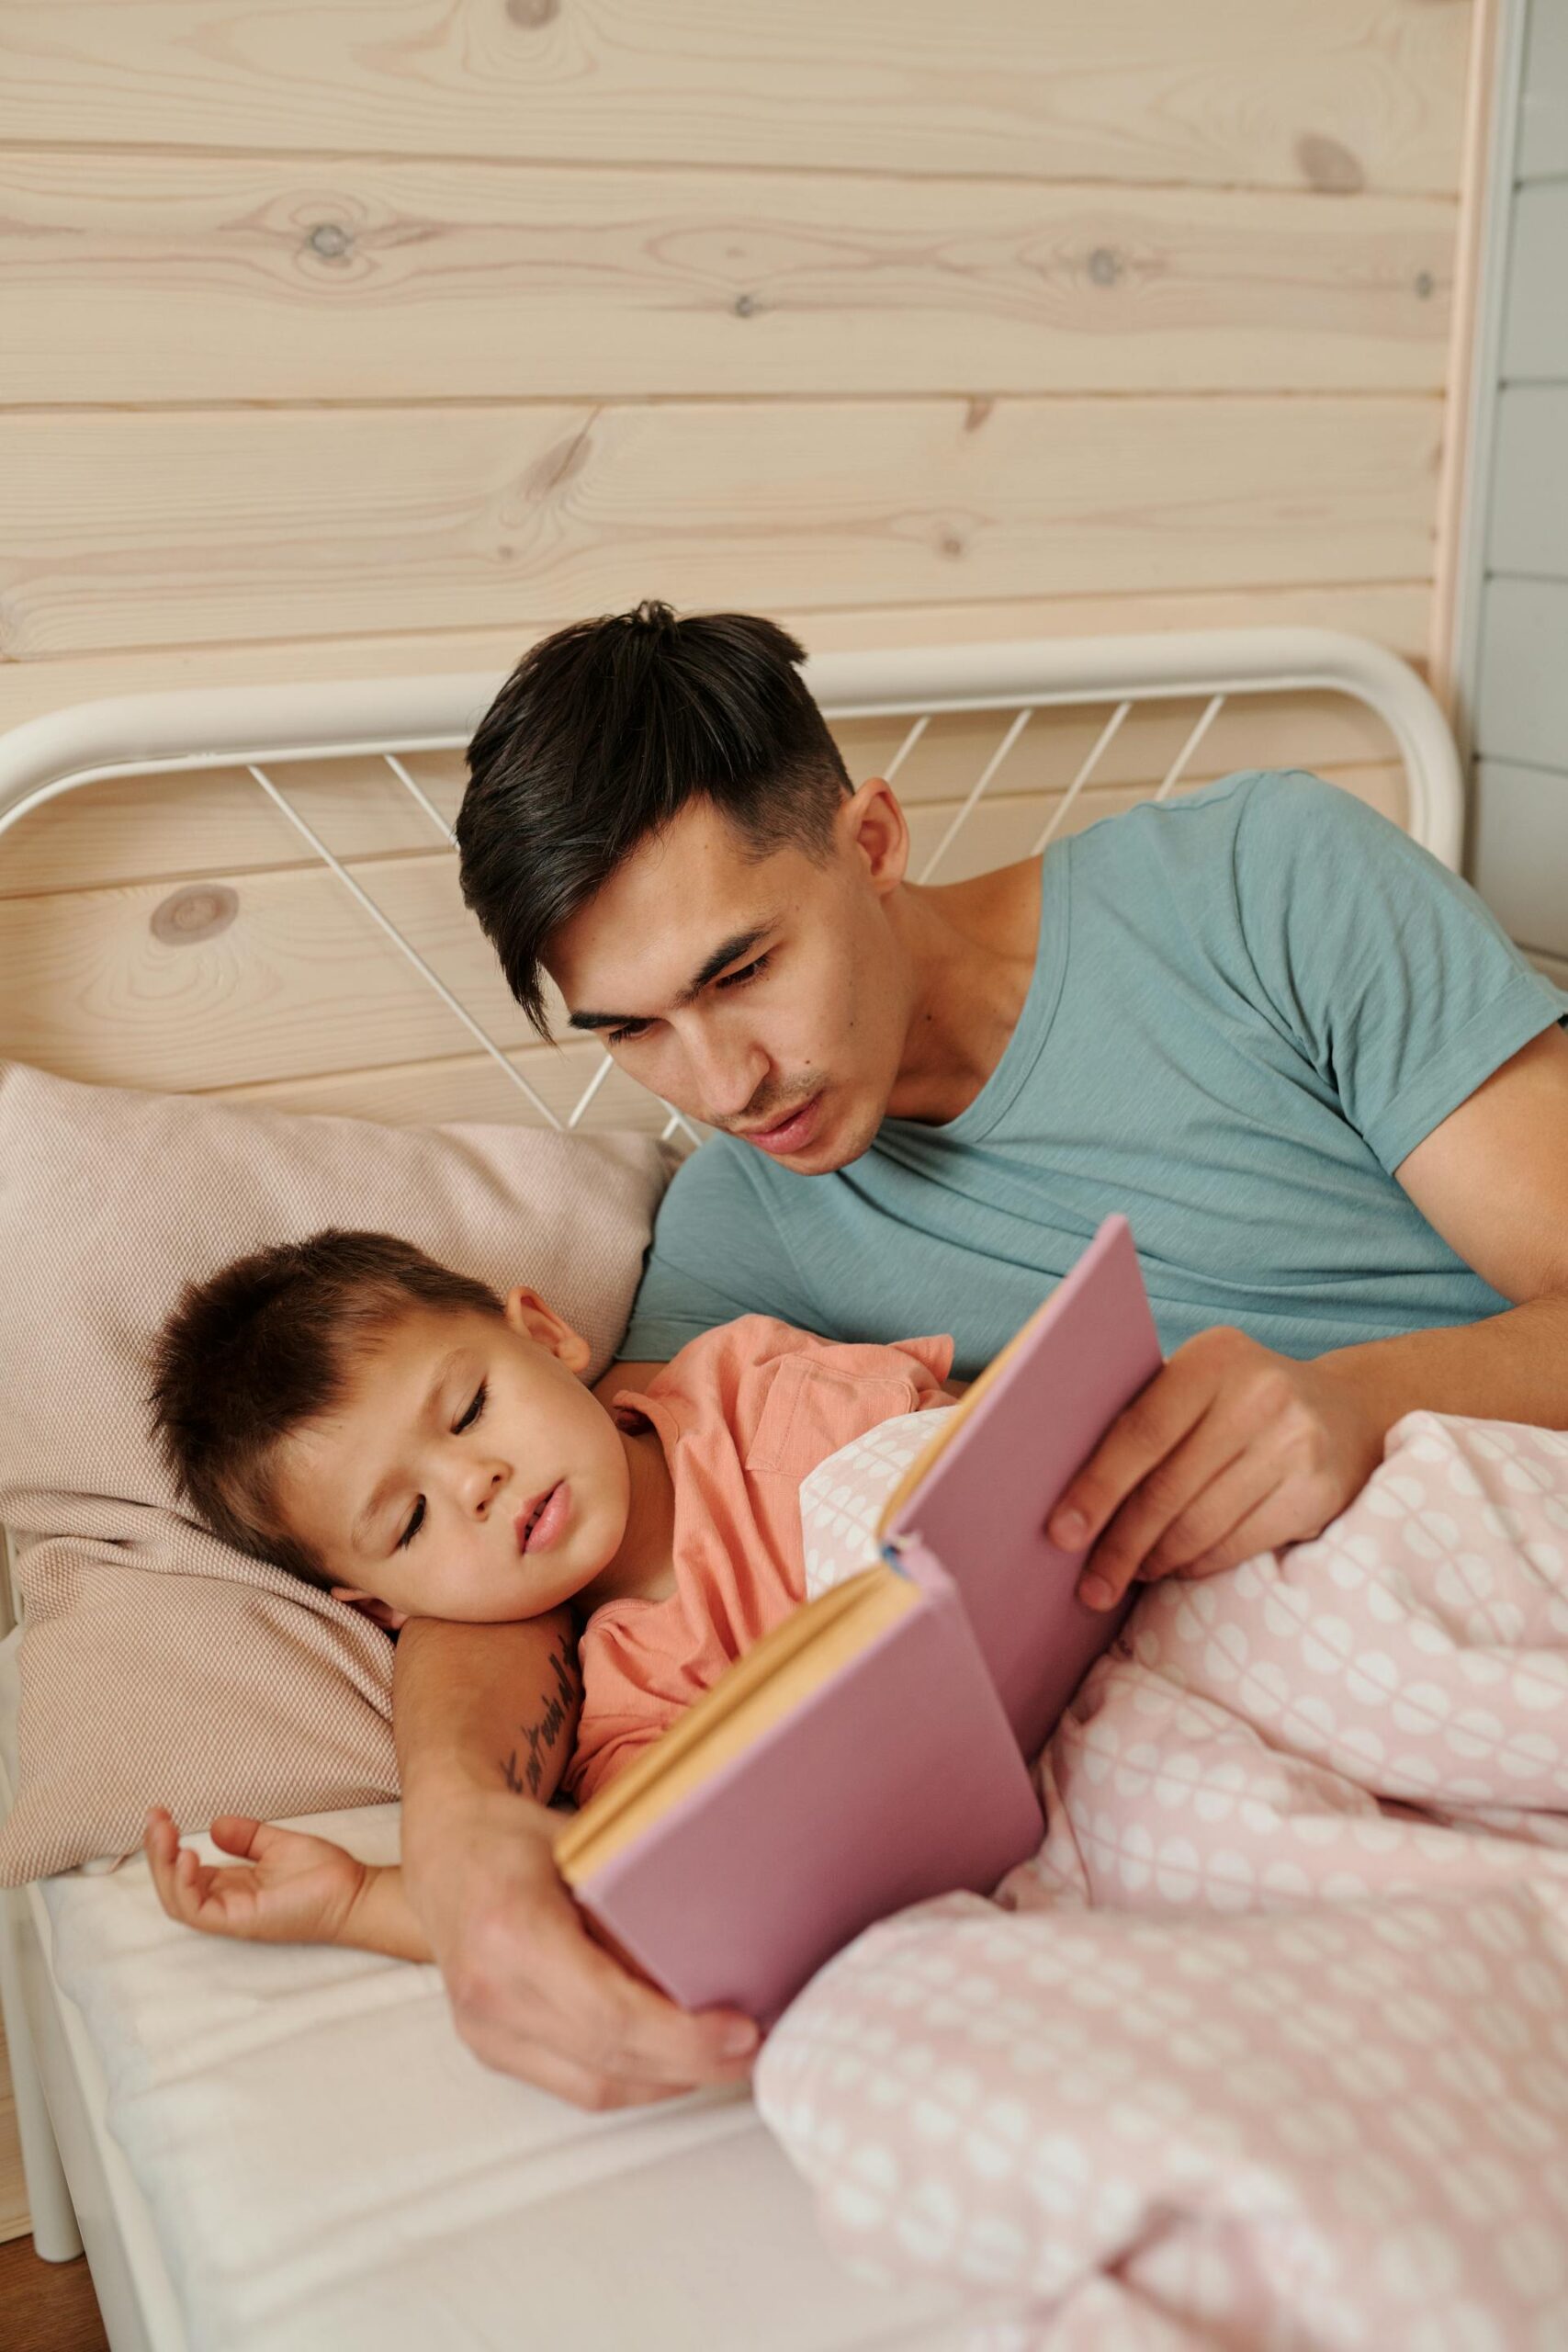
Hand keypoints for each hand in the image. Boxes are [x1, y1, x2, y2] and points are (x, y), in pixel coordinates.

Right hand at [144, 1806, 371, 1945]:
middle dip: (157, 1852)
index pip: (184, 1871)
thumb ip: (246, 1837)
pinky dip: (186, 1886)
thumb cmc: (324, 1874)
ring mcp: (231, 1915)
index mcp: (231, 1886)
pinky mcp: (240, 1922)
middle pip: (173, 1884)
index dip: (167, 1845)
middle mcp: (226, 1902)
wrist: (355, 1893)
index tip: (161, 1813)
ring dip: (164, 1867)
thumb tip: (213, 1825)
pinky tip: (188, 1856)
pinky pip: (198, 1912)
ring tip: (164, 1834)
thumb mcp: (278, 1845)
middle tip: (155, 1818)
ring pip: (177, 1900)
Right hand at [401, 1786, 759, 2109]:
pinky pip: (574, 2086)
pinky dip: (634, 2081)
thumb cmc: (511, 1836)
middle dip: (692, 2065)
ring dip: (669, 2081)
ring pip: (595, 2088)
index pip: (609, 2014)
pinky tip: (677, 2062)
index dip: (683, 2036)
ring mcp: (485, 2032)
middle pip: (608, 2060)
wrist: (443, 1850)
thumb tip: (719, 1943)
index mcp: (510, 1933)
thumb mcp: (580, 1845)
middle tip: (754, 2047)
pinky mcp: (491, 2049)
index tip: (741, 2029)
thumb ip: (634, 1896)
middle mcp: (490, 1994)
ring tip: (728, 2058)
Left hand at [1047, 1326, 1385, 1610]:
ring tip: (1129, 1573)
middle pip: (1167, 1488)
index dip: (1096, 1488)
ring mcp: (1295, 1444)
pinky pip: (1236, 1544)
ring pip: (1200, 1525)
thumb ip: (1144, 1418)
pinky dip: (1196, 1563)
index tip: (1060, 1533)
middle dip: (1118, 1545)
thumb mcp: (1199, 1384)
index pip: (1141, 1432)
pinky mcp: (1317, 1492)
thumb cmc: (1239, 1402)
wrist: (1347, 1411)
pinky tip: (1176, 1566)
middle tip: (1090, 1585)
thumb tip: (1068, 1497)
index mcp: (1213, 1357)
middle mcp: (1260, 1395)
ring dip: (1154, 1560)